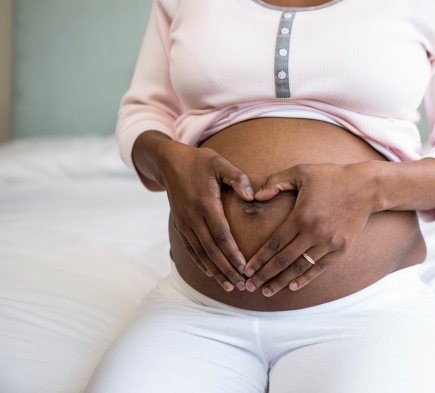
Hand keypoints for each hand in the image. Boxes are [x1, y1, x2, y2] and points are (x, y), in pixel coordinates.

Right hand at [157, 140, 253, 290]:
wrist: (169, 162)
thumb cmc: (199, 161)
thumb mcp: (219, 162)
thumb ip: (237, 177)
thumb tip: (252, 196)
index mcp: (206, 204)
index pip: (221, 235)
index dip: (233, 254)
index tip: (245, 268)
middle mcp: (193, 217)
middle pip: (211, 250)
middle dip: (227, 270)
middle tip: (243, 285)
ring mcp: (185, 223)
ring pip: (201, 254)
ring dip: (215, 272)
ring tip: (230, 286)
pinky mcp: (181, 225)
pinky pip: (191, 249)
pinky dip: (201, 264)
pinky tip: (211, 275)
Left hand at [243, 162, 376, 295]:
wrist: (366, 186)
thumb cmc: (331, 176)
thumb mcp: (301, 171)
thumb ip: (276, 182)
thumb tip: (255, 195)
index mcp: (301, 216)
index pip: (274, 243)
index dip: (259, 259)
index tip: (246, 270)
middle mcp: (313, 233)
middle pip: (283, 260)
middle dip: (264, 275)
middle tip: (249, 286)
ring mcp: (328, 243)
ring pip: (300, 268)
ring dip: (282, 281)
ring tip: (267, 291)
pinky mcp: (341, 248)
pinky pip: (320, 268)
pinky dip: (306, 279)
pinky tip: (293, 286)